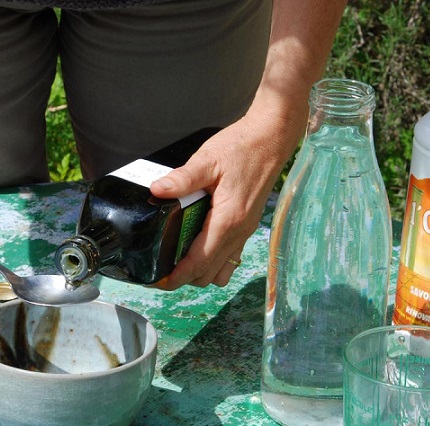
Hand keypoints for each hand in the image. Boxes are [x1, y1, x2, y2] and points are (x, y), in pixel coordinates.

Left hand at [149, 111, 300, 289]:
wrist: (271, 139)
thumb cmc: (242, 147)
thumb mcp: (208, 160)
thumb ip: (182, 178)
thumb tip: (157, 190)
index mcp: (227, 221)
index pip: (199, 262)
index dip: (177, 277)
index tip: (158, 282)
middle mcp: (239, 232)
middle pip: (209, 274)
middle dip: (184, 279)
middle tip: (160, 271)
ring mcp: (245, 232)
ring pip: (221, 270)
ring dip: (200, 273)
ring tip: (176, 262)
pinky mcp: (247, 227)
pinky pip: (231, 258)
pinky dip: (213, 263)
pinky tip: (197, 248)